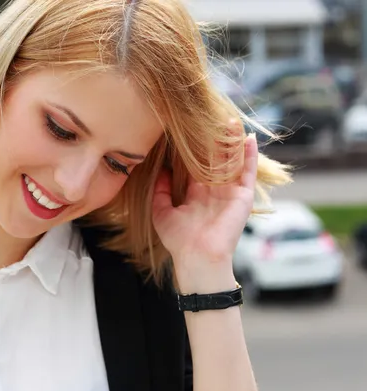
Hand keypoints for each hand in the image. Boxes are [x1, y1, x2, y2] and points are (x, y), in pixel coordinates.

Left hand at [152, 123, 257, 292]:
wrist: (197, 256)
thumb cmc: (179, 239)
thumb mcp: (162, 212)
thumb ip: (160, 191)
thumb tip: (161, 170)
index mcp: (197, 193)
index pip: (197, 165)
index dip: (195, 148)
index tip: (190, 129)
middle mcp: (214, 190)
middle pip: (216, 158)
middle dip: (215, 139)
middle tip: (212, 117)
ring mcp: (230, 192)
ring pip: (233, 161)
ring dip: (233, 141)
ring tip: (231, 120)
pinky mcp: (243, 196)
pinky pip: (248, 172)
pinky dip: (249, 155)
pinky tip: (249, 138)